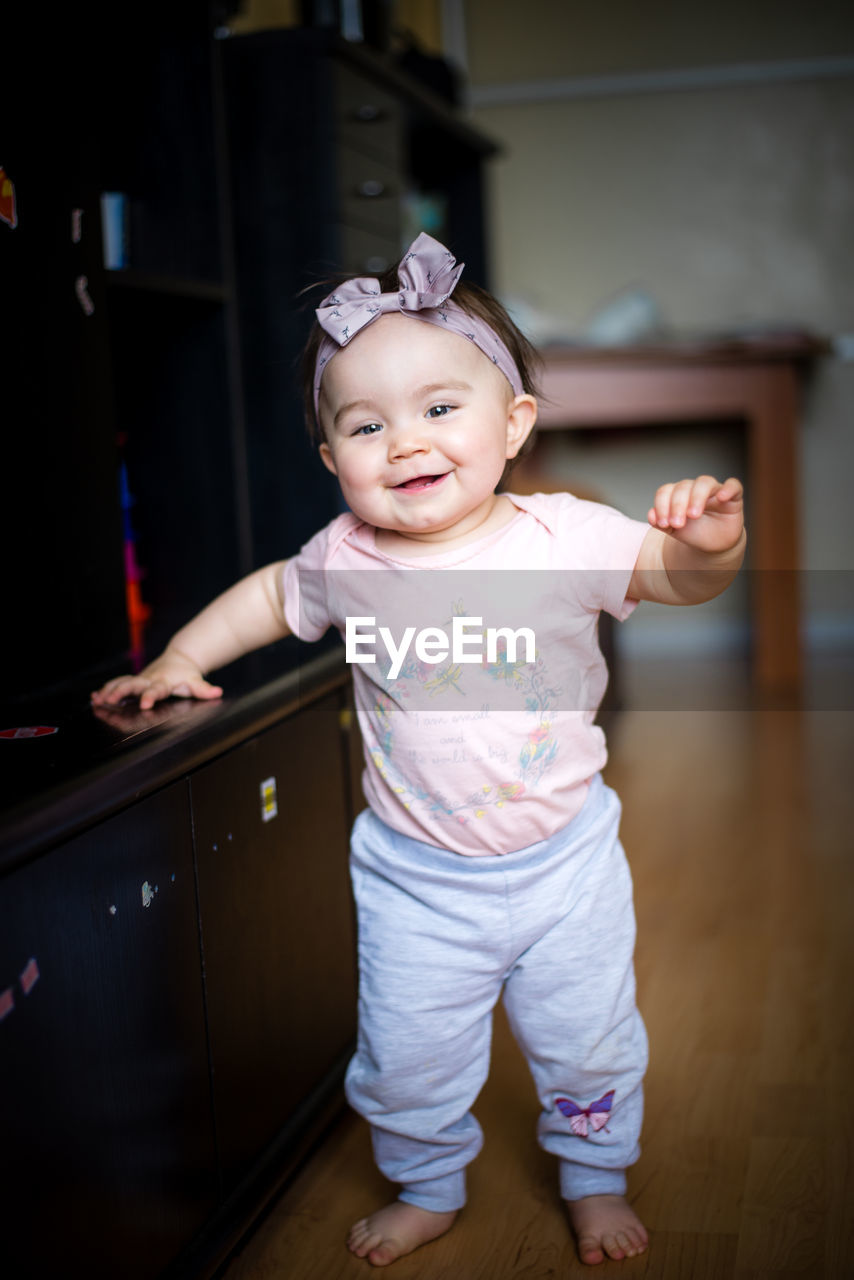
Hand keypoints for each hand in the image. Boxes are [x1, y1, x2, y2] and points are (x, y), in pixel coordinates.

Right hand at [91, 647, 222, 710]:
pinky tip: (95, 697)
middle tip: (109, 700)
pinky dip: (107, 689)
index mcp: (163, 681)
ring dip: (109, 690)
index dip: (150, 696)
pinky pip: (118, 683)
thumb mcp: (196, 681)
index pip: (156, 689)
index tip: (144, 704)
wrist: (180, 657)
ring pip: (122, 683)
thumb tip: (217, 692)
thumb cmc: (187, 673)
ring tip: (97, 699)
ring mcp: (140, 678)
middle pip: (132, 685)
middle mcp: (149, 679)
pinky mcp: (135, 679)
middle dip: (120, 692)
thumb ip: (204, 689)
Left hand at [647, 475, 743, 554]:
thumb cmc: (693, 532)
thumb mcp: (674, 530)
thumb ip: (661, 523)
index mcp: (677, 494)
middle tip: (677, 524)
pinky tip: (721, 498)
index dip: (662, 506)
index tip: (663, 524)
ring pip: (704, 482)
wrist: (713, 545)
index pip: (666, 491)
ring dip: (696, 497)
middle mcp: (694, 488)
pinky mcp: (733, 497)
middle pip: (683, 486)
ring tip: (693, 515)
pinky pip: (733, 486)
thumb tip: (651, 516)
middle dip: (677, 505)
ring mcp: (714, 491)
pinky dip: (728, 489)